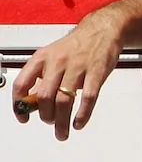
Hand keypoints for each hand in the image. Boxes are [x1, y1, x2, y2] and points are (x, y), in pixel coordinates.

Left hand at [12, 11, 125, 139]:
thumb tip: (34, 102)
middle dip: (45, 116)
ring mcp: (78, 67)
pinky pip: (88, 98)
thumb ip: (42, 77)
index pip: (21, 84)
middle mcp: (57, 62)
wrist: (102, 30)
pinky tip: (79, 123)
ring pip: (64, 101)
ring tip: (62, 131)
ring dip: (62, 122)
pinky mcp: (97, 73)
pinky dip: (82, 115)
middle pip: (44, 97)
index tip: (23, 117)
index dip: (19, 105)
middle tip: (50, 122)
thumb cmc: (77, 46)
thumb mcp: (52, 56)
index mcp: (41, 58)